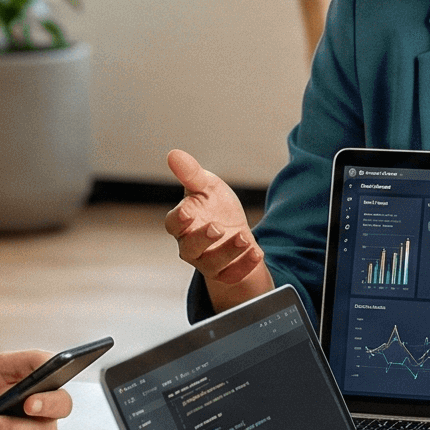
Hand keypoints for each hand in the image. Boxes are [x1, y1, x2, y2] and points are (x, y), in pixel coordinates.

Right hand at [165, 149, 271, 308]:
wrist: (234, 228)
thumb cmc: (214, 206)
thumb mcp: (206, 186)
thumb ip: (191, 173)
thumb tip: (174, 154)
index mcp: (182, 223)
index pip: (173, 223)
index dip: (179, 218)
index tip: (189, 210)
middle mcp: (190, 245)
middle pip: (189, 248)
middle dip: (202, 239)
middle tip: (217, 227)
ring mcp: (207, 261)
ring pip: (211, 264)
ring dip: (227, 252)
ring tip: (244, 237)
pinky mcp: (225, 272)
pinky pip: (231, 275)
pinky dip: (244, 266)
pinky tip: (257, 252)